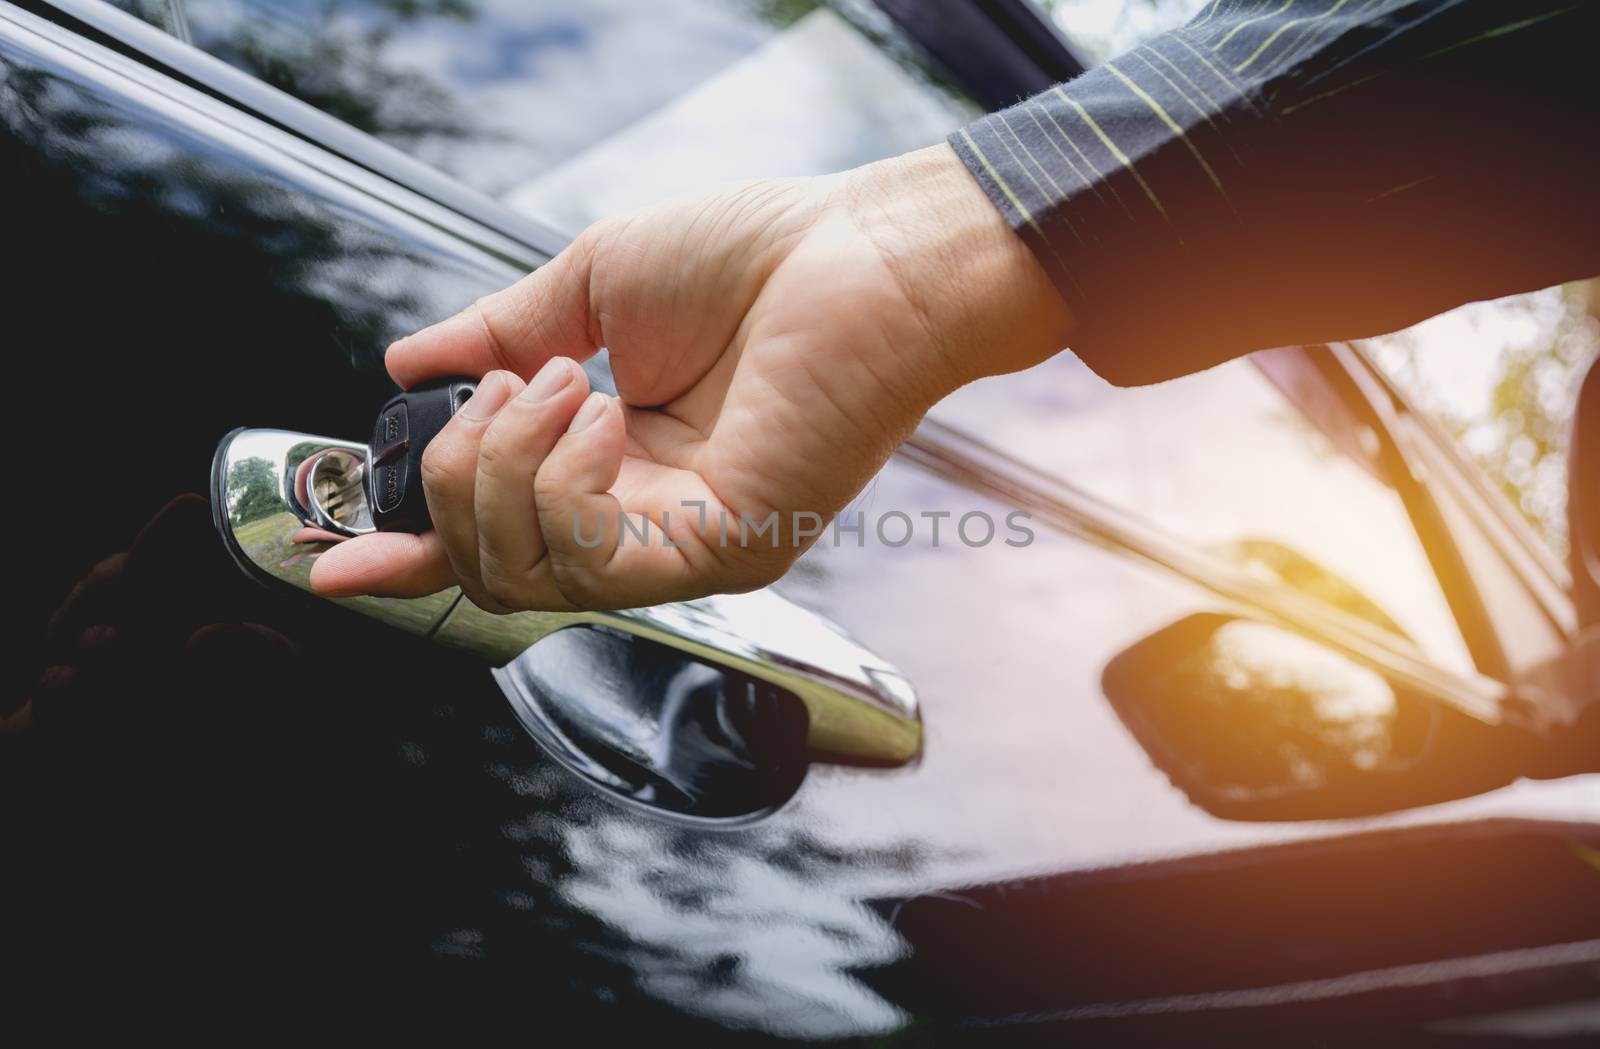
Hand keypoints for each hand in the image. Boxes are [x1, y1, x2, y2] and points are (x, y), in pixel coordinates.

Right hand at [310, 144, 1073, 611]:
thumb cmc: (749, 259)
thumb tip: (406, 364)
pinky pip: (590, 564)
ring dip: (508, 464)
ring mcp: (682, 549)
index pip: (493, 537)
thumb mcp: (588, 288)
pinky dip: (566, 482)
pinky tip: (608, 416)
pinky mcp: (721, 554)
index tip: (332, 552)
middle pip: (487, 568)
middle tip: (510, 383)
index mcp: (610, 468)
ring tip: (572, 382)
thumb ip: (497, 336)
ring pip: (523, 573)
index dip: (408, 549)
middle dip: (452, 474)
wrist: (854, 253)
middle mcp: (642, 524)